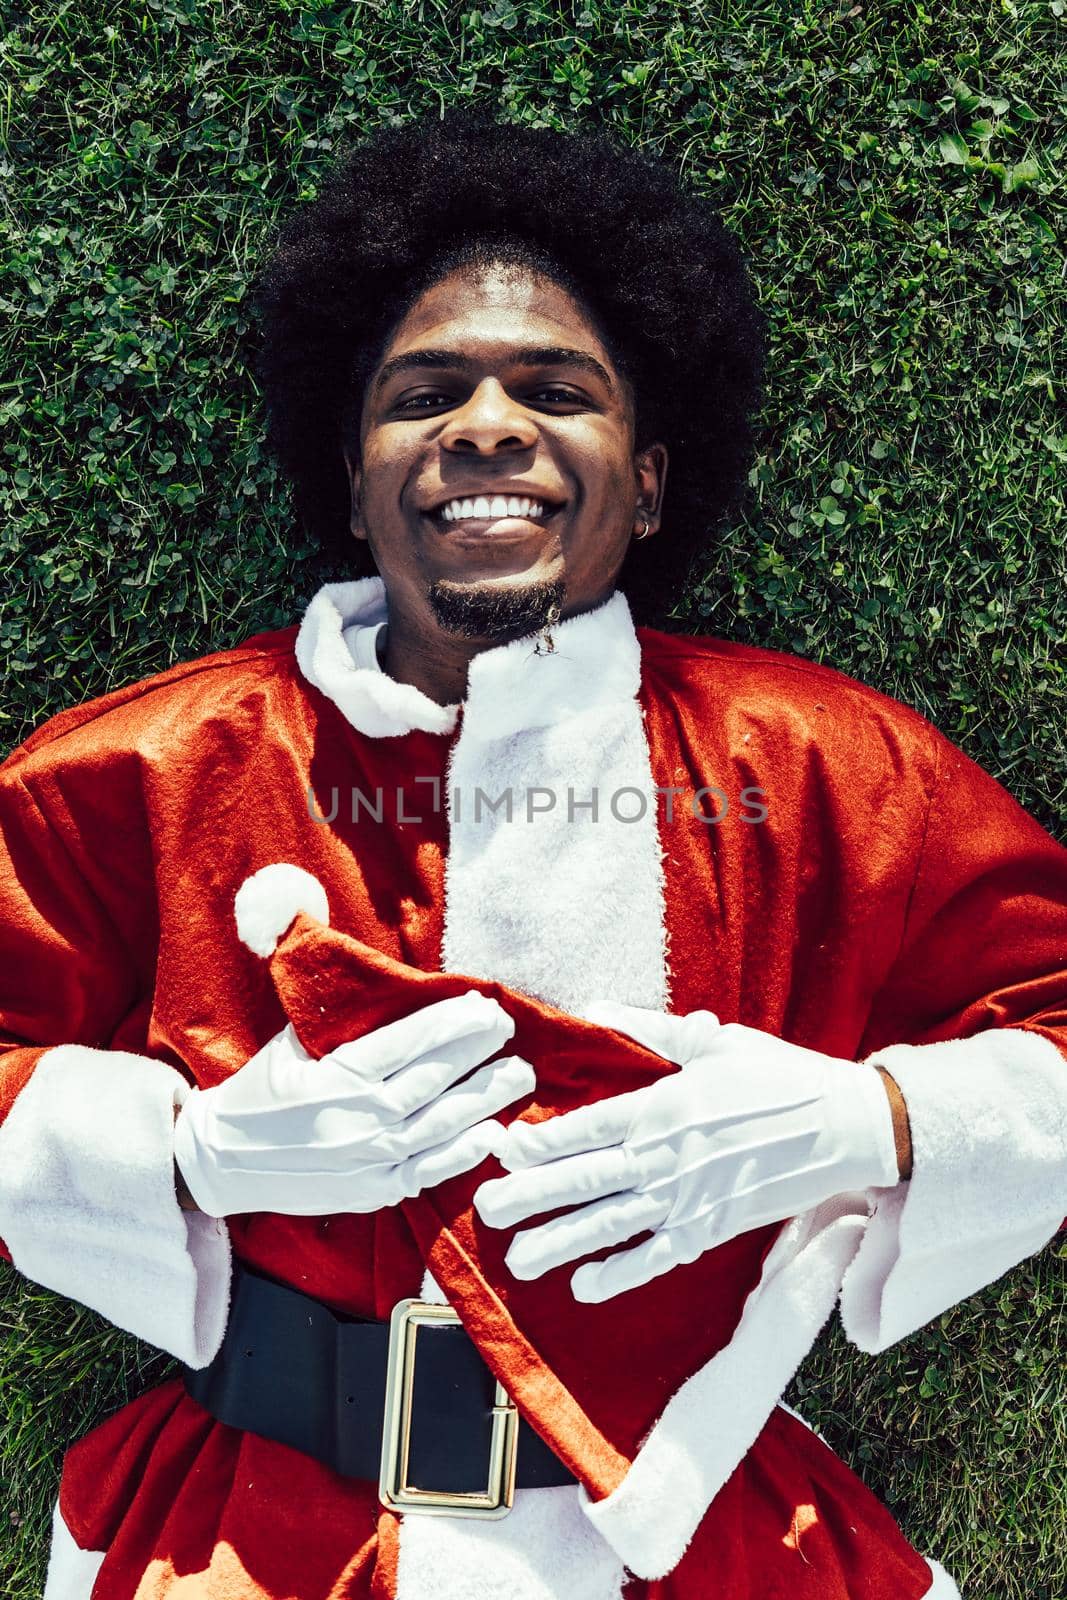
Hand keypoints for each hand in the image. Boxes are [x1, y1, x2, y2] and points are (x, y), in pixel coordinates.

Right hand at [174, 991, 533, 1217]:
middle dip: (477, 1051)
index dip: (451, 1023)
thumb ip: (334, 1016)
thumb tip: (376, 977)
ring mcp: (367, 1160)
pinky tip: (491, 1131)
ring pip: (440, 1124)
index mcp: (337, 1076)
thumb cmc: (259, 1093)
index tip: (482, 1004)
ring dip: (484, 1097)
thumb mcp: (289, 1043)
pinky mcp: (372, 1191)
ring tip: (517, 1074)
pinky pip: (428, 1171)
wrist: (220, 1162)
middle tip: (508, 1028)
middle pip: (433, 1080)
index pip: (408, 1043)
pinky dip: (462, 1152)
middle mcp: (357, 1119)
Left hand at [474, 1001, 898, 1302]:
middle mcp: (670, 1157)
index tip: (500, 1150)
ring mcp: (691, 1198)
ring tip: (519, 1259)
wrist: (848, 1127)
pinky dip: (622, 1274)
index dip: (541, 1141)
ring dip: (563, 1242)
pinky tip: (585, 1286)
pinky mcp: (715, 1228)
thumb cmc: (780, 1075)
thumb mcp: (714, 1041)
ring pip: (614, 1224)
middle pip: (589, 1180)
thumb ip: (651, 1029)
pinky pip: (659, 1256)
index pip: (589, 1128)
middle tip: (486, 1209)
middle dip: (533, 1196)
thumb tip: (596, 1005)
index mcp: (666, 1105)